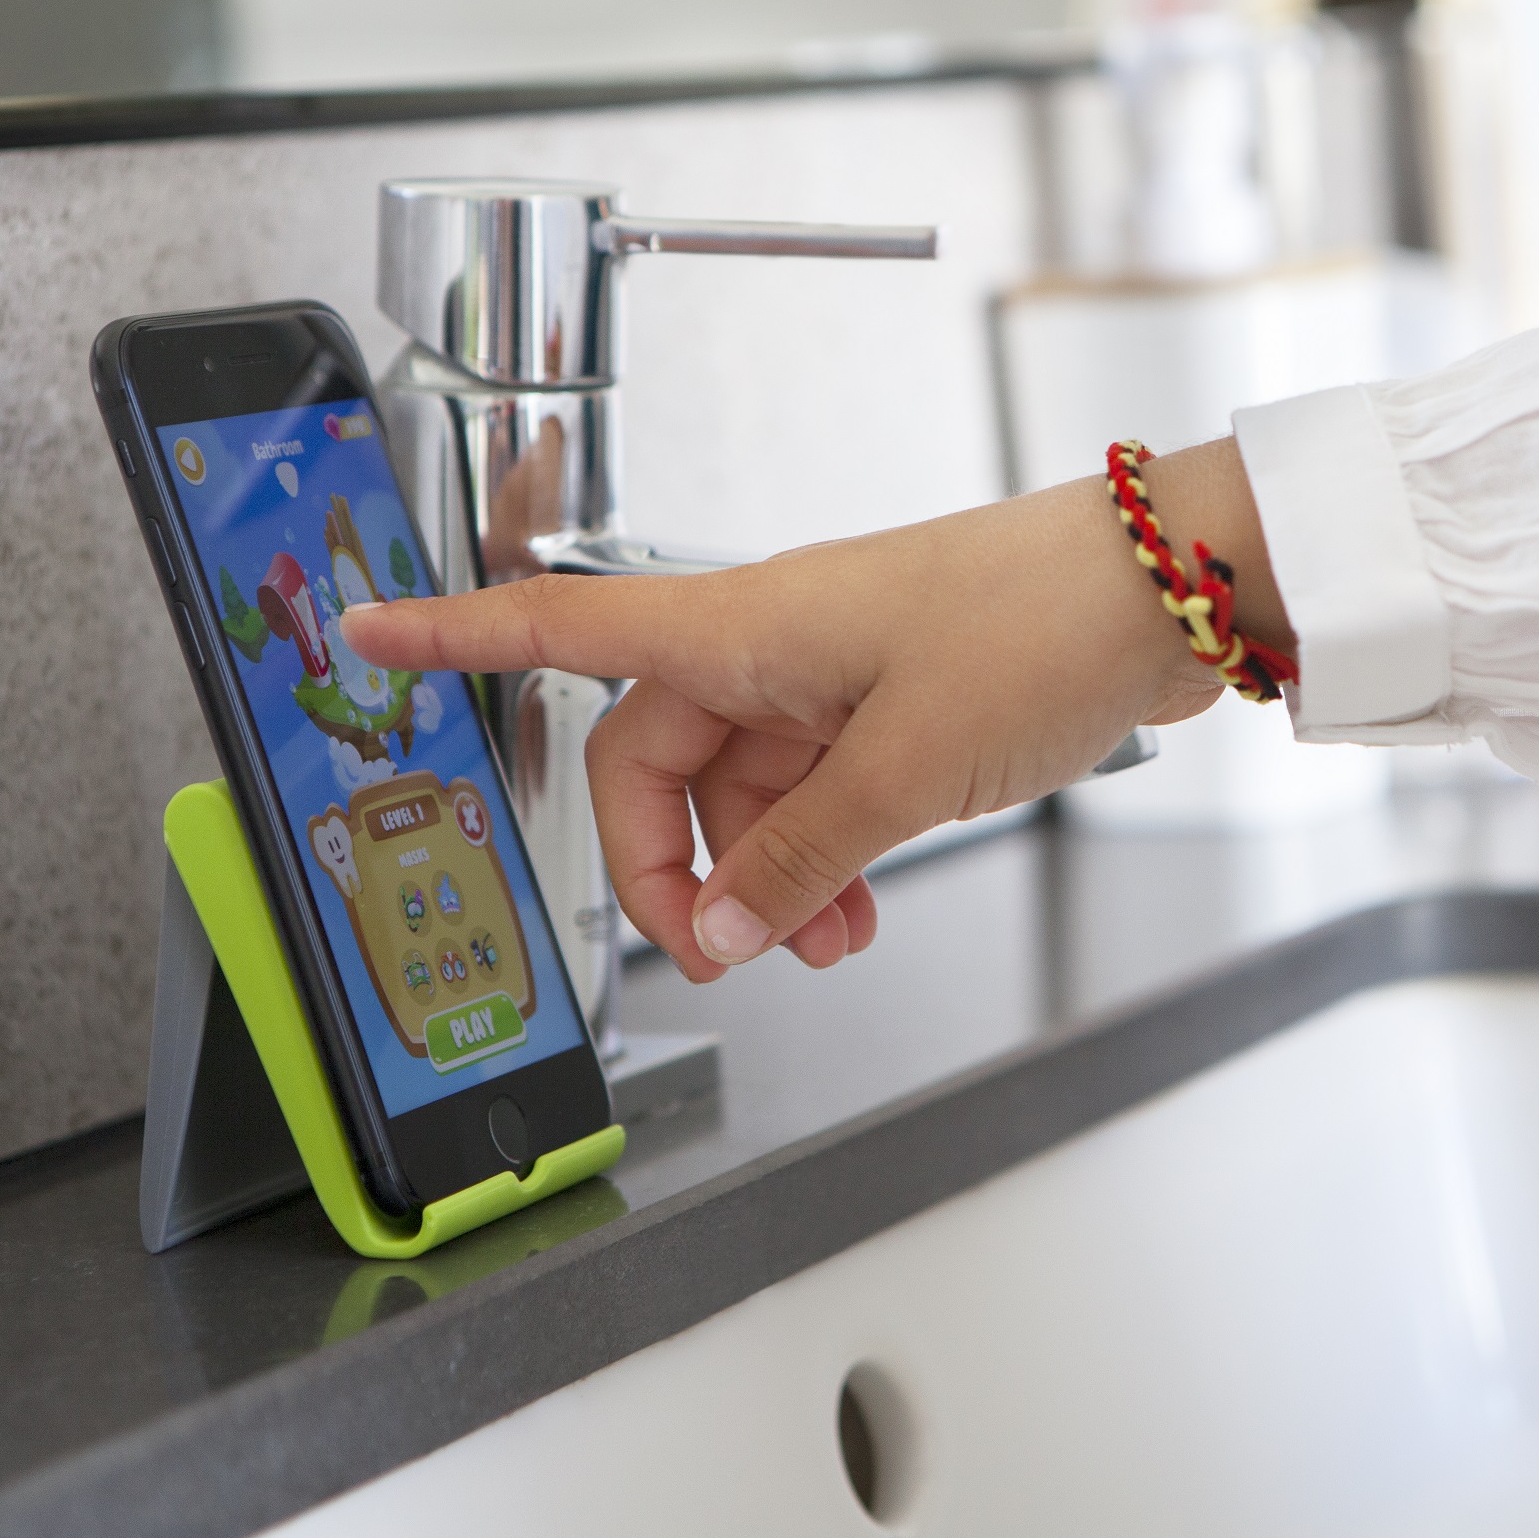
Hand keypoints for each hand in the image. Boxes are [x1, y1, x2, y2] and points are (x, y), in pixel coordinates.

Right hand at [340, 441, 1283, 981]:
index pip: (559, 626)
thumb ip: (802, 858)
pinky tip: (858, 909)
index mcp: (742, 624)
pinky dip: (824, 856)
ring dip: (767, 877)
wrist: (1168, 586)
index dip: (454, 633)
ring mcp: (836, 671)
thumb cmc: (1041, 621)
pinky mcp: (898, 700)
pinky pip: (819, 790)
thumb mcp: (907, 767)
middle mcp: (774, 641)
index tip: (370, 632)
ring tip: (824, 945)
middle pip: (655, 759)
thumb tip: (727, 929)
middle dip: (677, 866)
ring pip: (747, 790)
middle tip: (723, 951)